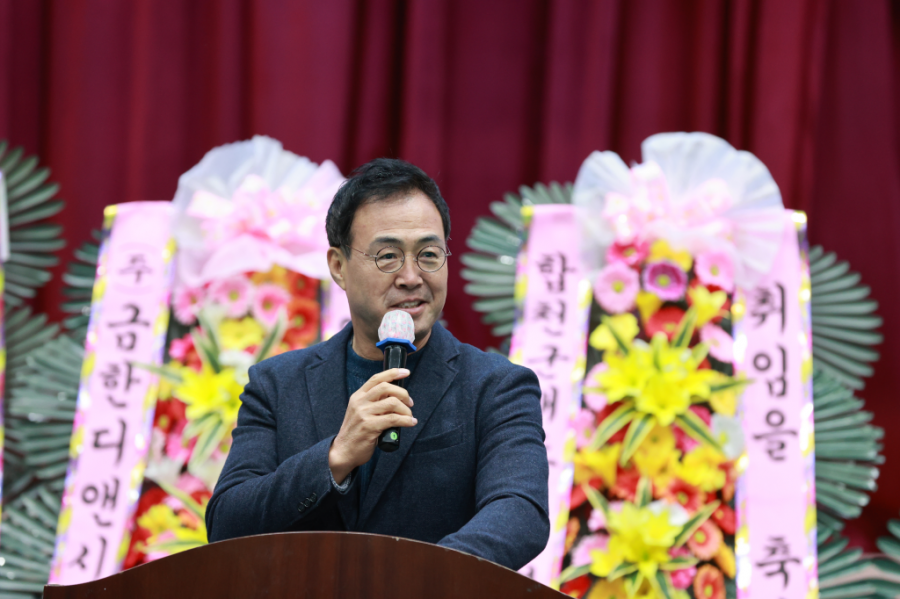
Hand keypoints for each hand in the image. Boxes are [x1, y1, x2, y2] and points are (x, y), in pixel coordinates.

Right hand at [329, 368, 415, 483]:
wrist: (343, 451)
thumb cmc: (356, 432)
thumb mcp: (360, 412)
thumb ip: (373, 402)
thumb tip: (395, 396)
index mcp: (358, 396)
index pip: (376, 379)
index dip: (393, 373)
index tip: (405, 372)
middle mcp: (360, 402)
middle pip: (386, 388)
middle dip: (403, 393)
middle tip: (409, 403)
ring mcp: (364, 414)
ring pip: (392, 403)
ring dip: (406, 410)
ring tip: (409, 416)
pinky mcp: (370, 427)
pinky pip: (394, 419)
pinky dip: (406, 420)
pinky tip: (410, 423)